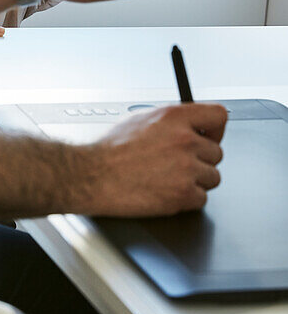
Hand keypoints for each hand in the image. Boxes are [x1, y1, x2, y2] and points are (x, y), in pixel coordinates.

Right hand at [83, 102, 227, 215]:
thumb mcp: (140, 119)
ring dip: (195, 180)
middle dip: (200, 159)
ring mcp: (186, 168)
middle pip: (217, 152)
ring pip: (212, 177)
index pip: (219, 115)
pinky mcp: (184, 194)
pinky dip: (187, 199)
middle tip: (177, 163)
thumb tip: (189, 126)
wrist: (94, 176)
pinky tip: (166, 191)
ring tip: (169, 178)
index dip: (216, 129)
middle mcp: (184, 140)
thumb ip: (171, 122)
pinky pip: (202, 198)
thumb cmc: (111, 150)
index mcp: (174, 117)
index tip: (209, 136)